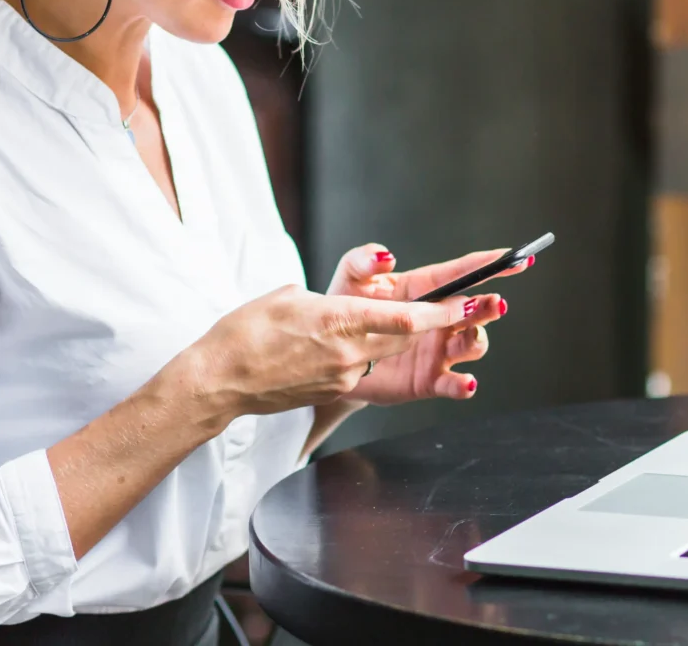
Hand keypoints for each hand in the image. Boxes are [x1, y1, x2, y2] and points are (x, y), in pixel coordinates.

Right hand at [180, 283, 476, 421]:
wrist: (218, 382)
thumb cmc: (244, 331)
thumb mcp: (286, 296)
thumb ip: (325, 298)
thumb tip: (340, 304)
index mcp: (338, 321)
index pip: (404, 319)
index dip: (442, 312)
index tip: (469, 302)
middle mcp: (347, 353)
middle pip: (406, 339)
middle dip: (438, 325)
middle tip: (468, 309)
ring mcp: (341, 377)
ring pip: (386, 354)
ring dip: (400, 339)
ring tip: (410, 323)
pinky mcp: (331, 391)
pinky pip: (360, 368)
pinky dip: (366, 353)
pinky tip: (349, 343)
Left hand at [327, 245, 533, 404]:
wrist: (331, 355)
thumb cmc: (345, 309)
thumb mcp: (350, 279)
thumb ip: (363, 261)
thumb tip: (386, 255)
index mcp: (424, 289)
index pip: (461, 273)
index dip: (489, 264)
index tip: (515, 257)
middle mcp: (438, 319)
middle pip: (474, 309)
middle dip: (488, 305)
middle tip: (494, 302)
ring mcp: (437, 349)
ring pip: (472, 343)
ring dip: (478, 338)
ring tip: (472, 334)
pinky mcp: (429, 379)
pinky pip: (452, 383)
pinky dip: (463, 384)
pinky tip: (466, 382)